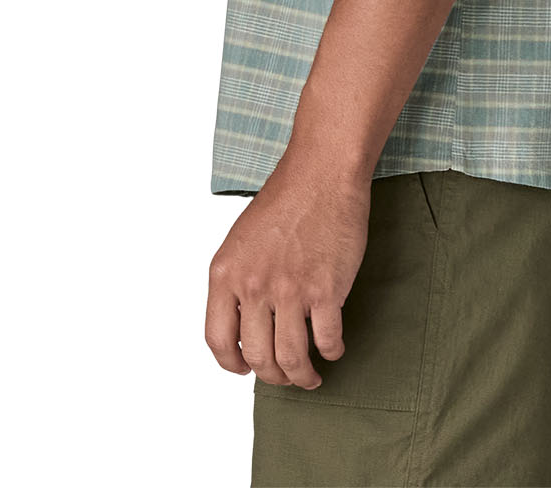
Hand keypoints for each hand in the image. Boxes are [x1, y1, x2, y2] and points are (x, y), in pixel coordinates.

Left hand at [205, 146, 372, 388]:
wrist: (321, 172)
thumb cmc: (286, 198)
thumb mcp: (241, 238)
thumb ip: (239, 279)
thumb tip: (246, 320)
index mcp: (226, 273)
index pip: (217, 339)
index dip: (231, 362)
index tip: (244, 367)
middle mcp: (253, 286)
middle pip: (258, 357)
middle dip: (273, 376)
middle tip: (285, 377)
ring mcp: (290, 290)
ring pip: (291, 358)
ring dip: (302, 376)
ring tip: (310, 376)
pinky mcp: (325, 289)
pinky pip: (326, 339)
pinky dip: (331, 351)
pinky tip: (333, 347)